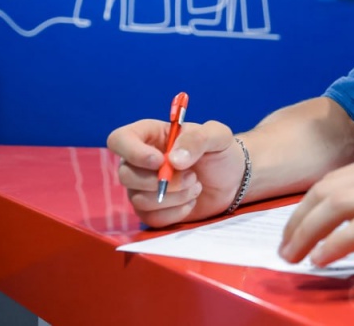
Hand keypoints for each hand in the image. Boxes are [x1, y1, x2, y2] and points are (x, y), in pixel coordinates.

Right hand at [107, 119, 244, 227]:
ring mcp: (143, 188)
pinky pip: (150, 218)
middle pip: (125, 175)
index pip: (119, 140)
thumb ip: (197, 139)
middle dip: (161, 180)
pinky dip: (175, 213)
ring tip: (196, 186)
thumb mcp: (218, 135)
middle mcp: (140, 162)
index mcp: (150, 136)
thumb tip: (173, 160)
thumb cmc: (221, 151)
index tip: (160, 160)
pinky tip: (191, 202)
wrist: (234, 179)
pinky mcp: (152, 211)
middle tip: (192, 176)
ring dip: (173, 197)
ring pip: (138, 199)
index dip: (133, 152)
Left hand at [279, 146, 353, 266]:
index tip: (293, 231)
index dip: (306, 206)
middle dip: (298, 220)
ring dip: (308, 232)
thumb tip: (349, 221)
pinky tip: (323, 260)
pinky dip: (335, 244)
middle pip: (327, 189)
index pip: (334, 178)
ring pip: (337, 204)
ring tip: (295, 257)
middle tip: (285, 248)